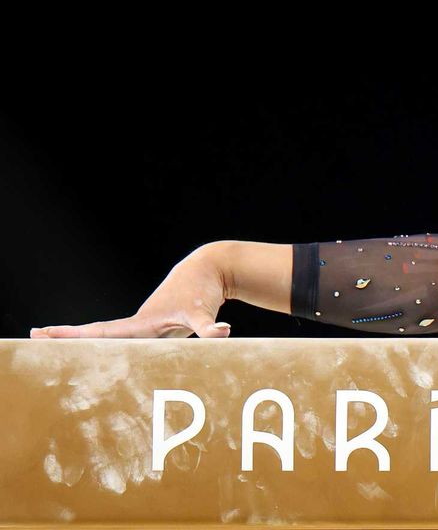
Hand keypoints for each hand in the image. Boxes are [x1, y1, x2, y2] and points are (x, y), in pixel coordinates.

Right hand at [29, 246, 233, 338]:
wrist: (209, 270)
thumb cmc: (203, 290)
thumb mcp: (204, 311)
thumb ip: (210, 327)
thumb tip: (223, 333)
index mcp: (141, 324)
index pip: (101, 333)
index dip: (73, 337)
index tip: (43, 334)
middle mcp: (138, 324)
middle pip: (97, 333)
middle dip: (66, 337)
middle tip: (33, 336)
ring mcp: (145, 326)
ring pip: (109, 337)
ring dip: (83, 341)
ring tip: (51, 343)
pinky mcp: (156, 327)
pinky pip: (129, 339)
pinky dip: (111, 344)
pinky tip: (92, 349)